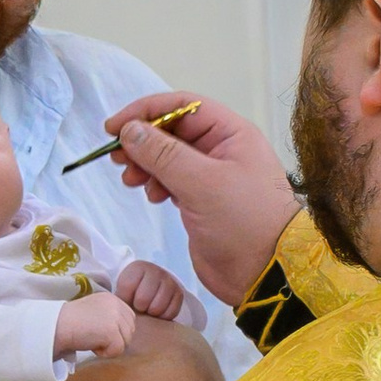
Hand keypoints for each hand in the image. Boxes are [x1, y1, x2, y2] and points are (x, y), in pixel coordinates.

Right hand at [55, 290, 135, 361]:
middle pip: (130, 331)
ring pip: (126, 342)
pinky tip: (91, 345)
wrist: (56, 326)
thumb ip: (110, 317)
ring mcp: (115, 317)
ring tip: (91, 339)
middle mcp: (115, 304)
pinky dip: (104, 353)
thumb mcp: (94, 312)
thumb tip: (123, 333)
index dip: (117, 330)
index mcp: (111, 298)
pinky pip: (118, 350)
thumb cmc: (70, 323)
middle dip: (115, 339)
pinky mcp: (111, 331)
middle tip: (94, 337)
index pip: (129, 318)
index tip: (98, 332)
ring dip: (109, 346)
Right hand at [103, 92, 300, 302]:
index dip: (146, 111)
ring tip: (131, 181)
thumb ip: (163, 154)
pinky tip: (152, 196)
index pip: (183, 106)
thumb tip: (129, 130)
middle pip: (172, 131)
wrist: (266, 274)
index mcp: (231, 134)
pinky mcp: (202, 201)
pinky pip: (172, 181)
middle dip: (143, 141)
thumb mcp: (202, 184)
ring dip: (145, 164)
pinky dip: (156, 184)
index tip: (114, 127)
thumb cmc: (243, 223)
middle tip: (118, 159)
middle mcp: (222, 149)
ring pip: (168, 157)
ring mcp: (212, 176)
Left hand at [114, 259, 186, 320]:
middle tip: (139, 305)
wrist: (153, 287)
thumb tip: (119, 312)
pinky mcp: (179, 293)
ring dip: (151, 312)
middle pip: (142, 299)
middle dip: (139, 306)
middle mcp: (155, 271)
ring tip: (149, 308)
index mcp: (138, 268)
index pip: (127, 287)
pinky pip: (170, 313)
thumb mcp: (123, 291)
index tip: (127, 297)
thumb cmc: (134, 292)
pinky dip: (163, 316)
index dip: (125, 298)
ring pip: (157, 308)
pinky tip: (159, 311)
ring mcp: (169, 281)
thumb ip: (119, 299)